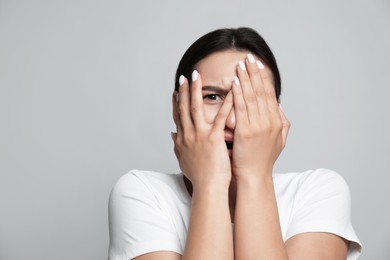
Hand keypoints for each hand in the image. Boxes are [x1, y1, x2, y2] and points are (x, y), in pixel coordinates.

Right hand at [171, 70, 233, 187]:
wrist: (208, 187)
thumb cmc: (199, 176)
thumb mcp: (183, 159)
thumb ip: (177, 145)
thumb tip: (171, 134)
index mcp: (183, 139)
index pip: (178, 116)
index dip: (177, 102)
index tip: (176, 90)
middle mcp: (188, 134)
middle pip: (184, 108)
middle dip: (184, 91)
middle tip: (185, 76)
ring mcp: (200, 135)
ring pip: (196, 108)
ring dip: (196, 90)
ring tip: (197, 76)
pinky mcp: (214, 138)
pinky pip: (219, 117)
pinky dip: (225, 103)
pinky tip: (230, 91)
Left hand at [231, 54, 289, 177]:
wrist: (254, 176)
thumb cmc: (262, 159)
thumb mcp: (279, 141)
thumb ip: (282, 122)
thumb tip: (280, 106)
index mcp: (276, 121)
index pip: (269, 94)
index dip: (264, 78)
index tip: (258, 65)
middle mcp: (269, 121)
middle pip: (261, 91)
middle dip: (254, 73)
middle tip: (249, 57)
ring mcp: (258, 126)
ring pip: (252, 97)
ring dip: (246, 79)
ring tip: (241, 65)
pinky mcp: (245, 131)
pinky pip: (241, 108)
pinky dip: (238, 94)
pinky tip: (235, 82)